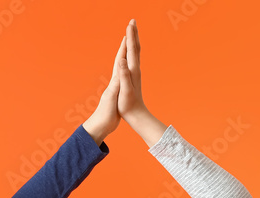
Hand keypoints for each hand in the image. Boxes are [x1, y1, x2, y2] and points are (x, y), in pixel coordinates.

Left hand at [81, 33, 124, 145]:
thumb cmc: (105, 115)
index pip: (120, 59)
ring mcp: (116, 87)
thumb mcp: (112, 98)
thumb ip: (117, 83)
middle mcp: (114, 81)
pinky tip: (127, 70)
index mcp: (115, 81)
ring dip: (126, 56)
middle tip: (129, 32)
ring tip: (129, 47)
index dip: (124, 46)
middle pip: (120, 59)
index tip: (129, 31)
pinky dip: (126, 70)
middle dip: (125, 46)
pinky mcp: (118, 94)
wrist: (100, 127)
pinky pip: (124, 77)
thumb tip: (120, 69)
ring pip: (122, 67)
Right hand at [117, 19, 165, 146]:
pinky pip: (133, 60)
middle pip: (135, 48)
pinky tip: (130, 51)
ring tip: (131, 32)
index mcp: (133, 71)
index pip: (131, 50)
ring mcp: (135, 73)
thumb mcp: (125, 90)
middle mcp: (135, 70)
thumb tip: (122, 61)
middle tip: (132, 21)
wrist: (137, 115)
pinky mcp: (133, 77)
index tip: (129, 24)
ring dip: (133, 40)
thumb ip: (124, 75)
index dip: (130, 36)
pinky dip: (131, 51)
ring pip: (135, 53)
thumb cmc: (129, 105)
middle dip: (133, 34)